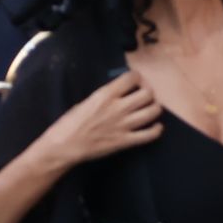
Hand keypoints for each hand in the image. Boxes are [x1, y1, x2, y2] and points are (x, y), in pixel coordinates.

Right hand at [37, 74, 162, 167]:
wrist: (66, 145)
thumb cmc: (70, 122)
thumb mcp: (86, 101)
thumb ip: (105, 97)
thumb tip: (118, 95)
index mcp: (105, 94)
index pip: (132, 78)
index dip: (137, 78)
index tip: (136, 82)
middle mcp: (118, 107)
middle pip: (147, 94)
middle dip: (149, 92)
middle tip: (145, 95)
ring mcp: (124, 125)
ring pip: (152, 111)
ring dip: (155, 108)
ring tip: (151, 109)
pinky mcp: (126, 141)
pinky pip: (150, 134)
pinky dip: (157, 129)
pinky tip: (156, 127)